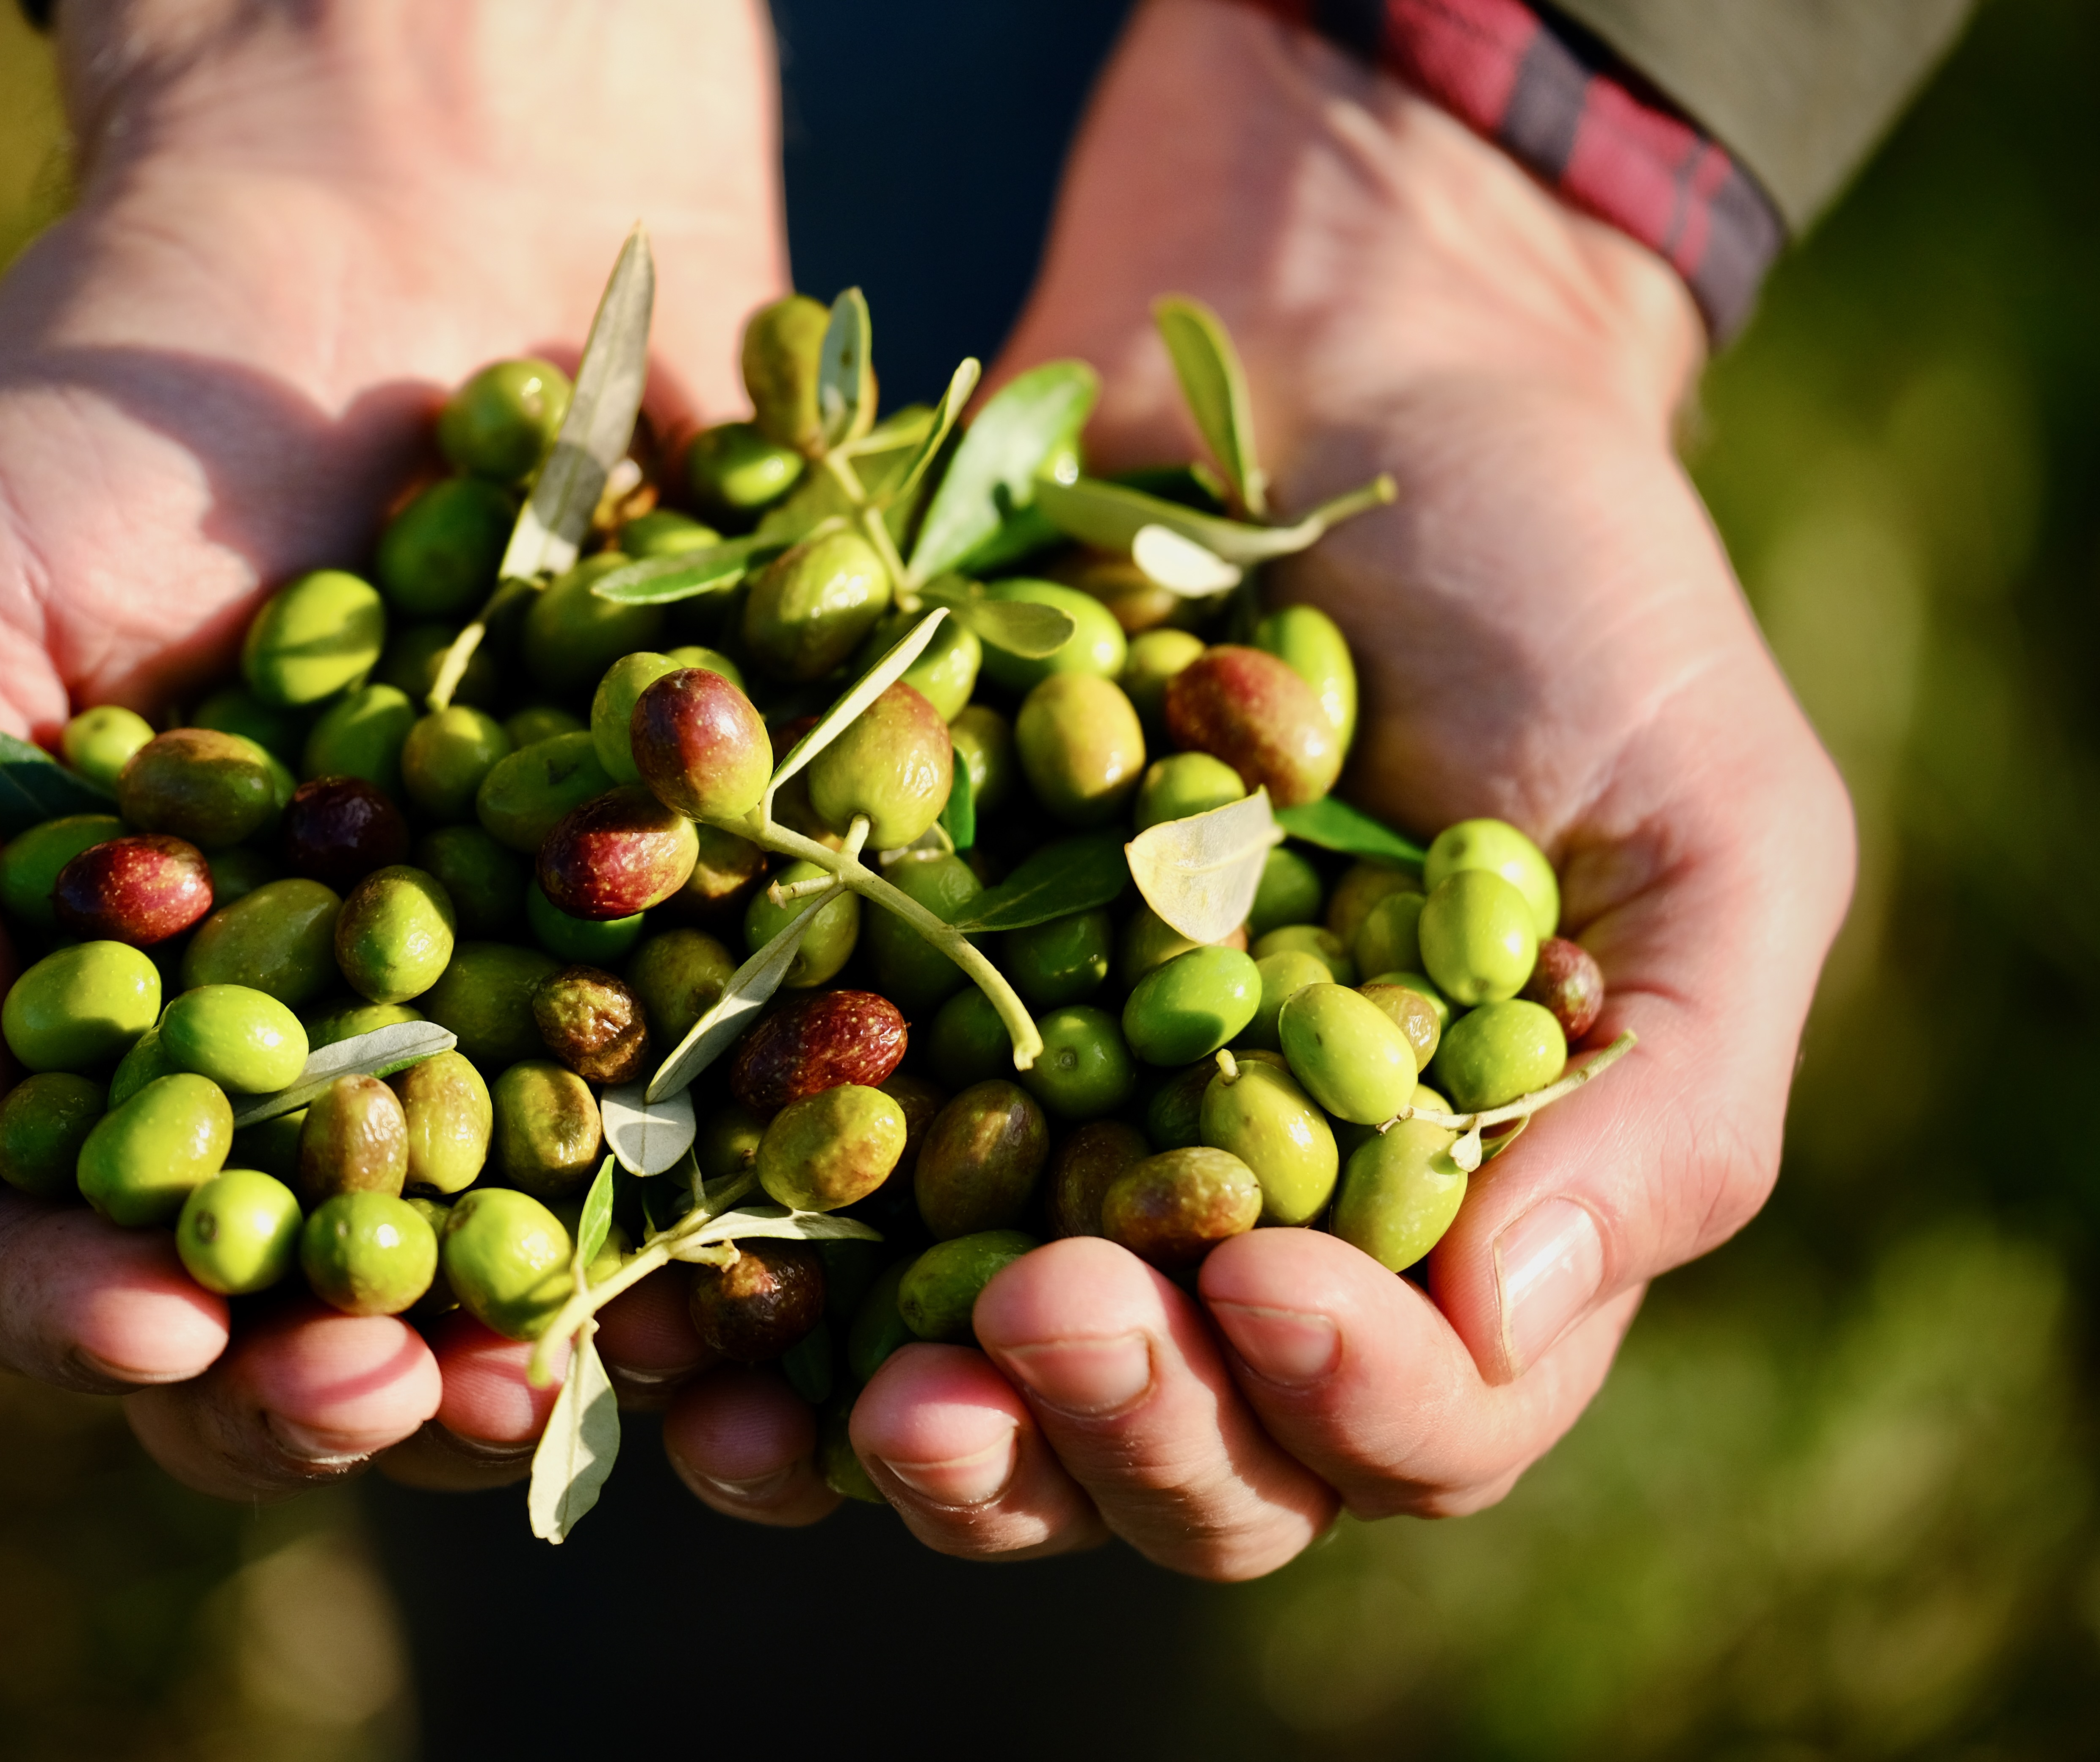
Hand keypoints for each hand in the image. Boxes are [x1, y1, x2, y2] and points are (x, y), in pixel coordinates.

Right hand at [0, 0, 791, 1495]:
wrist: (401, 221)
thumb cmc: (123, 403)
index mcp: (112, 1009)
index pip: (67, 1239)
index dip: (95, 1310)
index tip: (164, 1322)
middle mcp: (305, 1046)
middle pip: (296, 1306)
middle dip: (330, 1382)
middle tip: (388, 1395)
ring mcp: (496, 1001)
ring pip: (502, 1261)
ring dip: (526, 1354)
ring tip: (550, 1387)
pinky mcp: (673, 926)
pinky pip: (696, 1102)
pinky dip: (712, 1195)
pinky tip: (733, 1261)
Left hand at [664, 0, 1853, 1566]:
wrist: (1342, 368)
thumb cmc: (1570, 595)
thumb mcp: (1703, 827)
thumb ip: (1666, 1089)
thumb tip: (1510, 1310)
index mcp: (1448, 1220)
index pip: (1412, 1416)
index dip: (1343, 1401)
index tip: (1263, 1289)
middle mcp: (1244, 1230)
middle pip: (1183, 1455)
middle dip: (1110, 1430)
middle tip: (1030, 1333)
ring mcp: (1056, 1152)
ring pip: (987, 1403)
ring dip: (920, 1442)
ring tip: (848, 1412)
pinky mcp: (893, 1038)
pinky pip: (805, 1241)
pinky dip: (743, 1323)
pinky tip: (675, 1352)